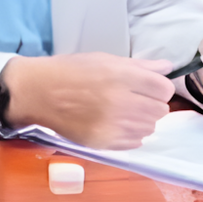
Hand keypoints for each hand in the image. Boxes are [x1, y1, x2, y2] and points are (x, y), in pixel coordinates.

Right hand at [1, 53, 173, 148]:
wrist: (35, 92)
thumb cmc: (68, 71)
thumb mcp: (103, 60)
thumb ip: (138, 65)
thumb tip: (167, 68)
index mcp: (120, 76)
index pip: (164, 89)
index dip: (158, 87)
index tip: (146, 87)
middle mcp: (119, 101)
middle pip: (160, 110)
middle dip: (150, 104)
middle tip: (131, 99)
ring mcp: (112, 124)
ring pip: (149, 127)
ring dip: (140, 120)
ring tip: (120, 112)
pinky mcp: (103, 142)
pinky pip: (135, 142)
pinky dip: (129, 134)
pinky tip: (113, 124)